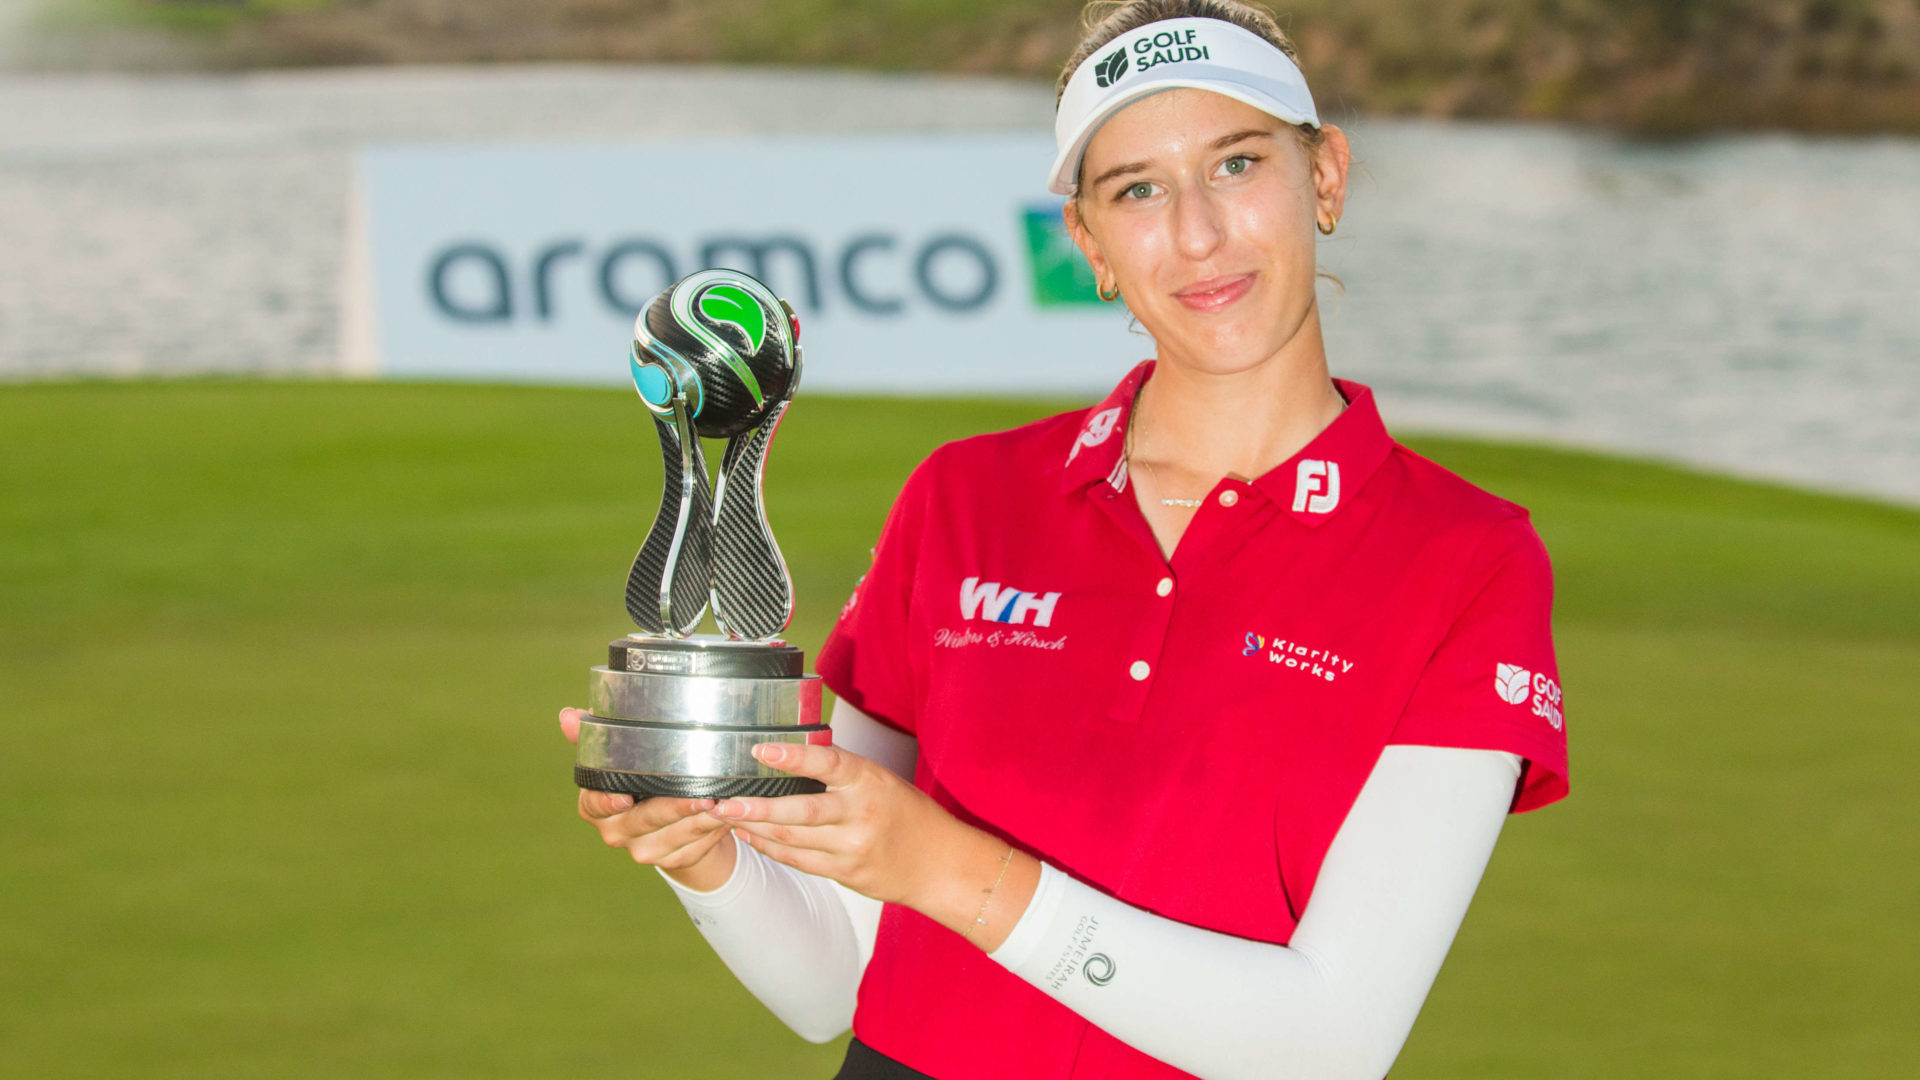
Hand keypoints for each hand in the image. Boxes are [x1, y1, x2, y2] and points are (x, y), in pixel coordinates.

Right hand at [558, 707, 736, 890]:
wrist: (668, 822)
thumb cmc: (641, 778)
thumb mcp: (620, 756)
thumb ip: (595, 735)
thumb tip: (567, 714)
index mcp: (595, 806)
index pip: (595, 805)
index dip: (608, 802)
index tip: (624, 798)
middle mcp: (616, 832)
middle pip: (644, 822)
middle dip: (674, 810)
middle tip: (701, 796)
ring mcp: (645, 851)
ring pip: (674, 837)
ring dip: (700, 821)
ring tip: (723, 803)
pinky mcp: (674, 860)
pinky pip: (696, 847)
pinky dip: (714, 832)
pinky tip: (730, 816)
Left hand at [713, 742, 1037, 951]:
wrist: (939, 863)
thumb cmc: (905, 813)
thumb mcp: (880, 780)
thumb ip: (840, 773)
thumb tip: (791, 755)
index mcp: (870, 781)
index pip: (828, 763)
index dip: (793, 756)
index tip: (760, 749)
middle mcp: (861, 814)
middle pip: (801, 811)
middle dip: (756, 808)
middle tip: (721, 802)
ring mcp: (853, 848)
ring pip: (793, 839)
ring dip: (755, 829)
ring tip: (724, 817)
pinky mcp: (846, 873)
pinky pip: (799, 860)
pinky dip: (771, 848)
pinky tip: (751, 838)